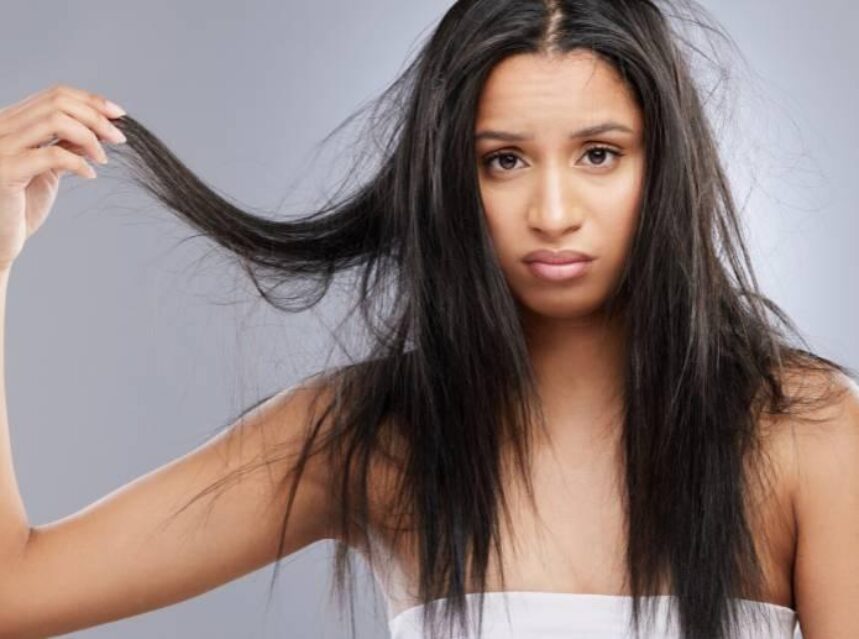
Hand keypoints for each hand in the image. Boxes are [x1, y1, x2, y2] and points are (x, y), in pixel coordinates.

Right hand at [0, 84, 127, 270]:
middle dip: (96, 117)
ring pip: (55, 120)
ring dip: (90, 136)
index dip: (90, 101)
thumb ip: (64, 146)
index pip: (54, 95)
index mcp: (9, 122)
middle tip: (119, 139)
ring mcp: (0, 148)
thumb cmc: (18, 206)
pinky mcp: (5, 171)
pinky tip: (90, 175)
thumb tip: (95, 130)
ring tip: (103, 158)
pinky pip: (52, 155)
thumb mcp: (46, 169)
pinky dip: (79, 162)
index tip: (118, 114)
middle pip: (57, 102)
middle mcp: (0, 128)